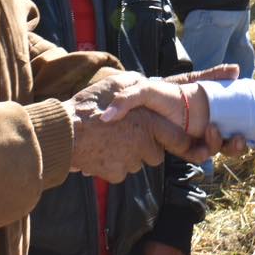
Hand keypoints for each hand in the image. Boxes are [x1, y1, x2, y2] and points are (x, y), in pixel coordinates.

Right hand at [65, 73, 190, 181]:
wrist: (65, 131)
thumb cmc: (89, 106)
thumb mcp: (114, 84)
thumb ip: (133, 83)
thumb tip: (142, 80)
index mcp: (148, 123)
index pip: (177, 139)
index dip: (181, 143)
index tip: (189, 147)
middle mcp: (143, 145)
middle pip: (155, 155)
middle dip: (146, 148)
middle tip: (128, 136)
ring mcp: (129, 161)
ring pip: (135, 163)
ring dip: (127, 156)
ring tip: (109, 141)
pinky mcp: (115, 174)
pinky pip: (119, 172)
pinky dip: (111, 165)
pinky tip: (99, 151)